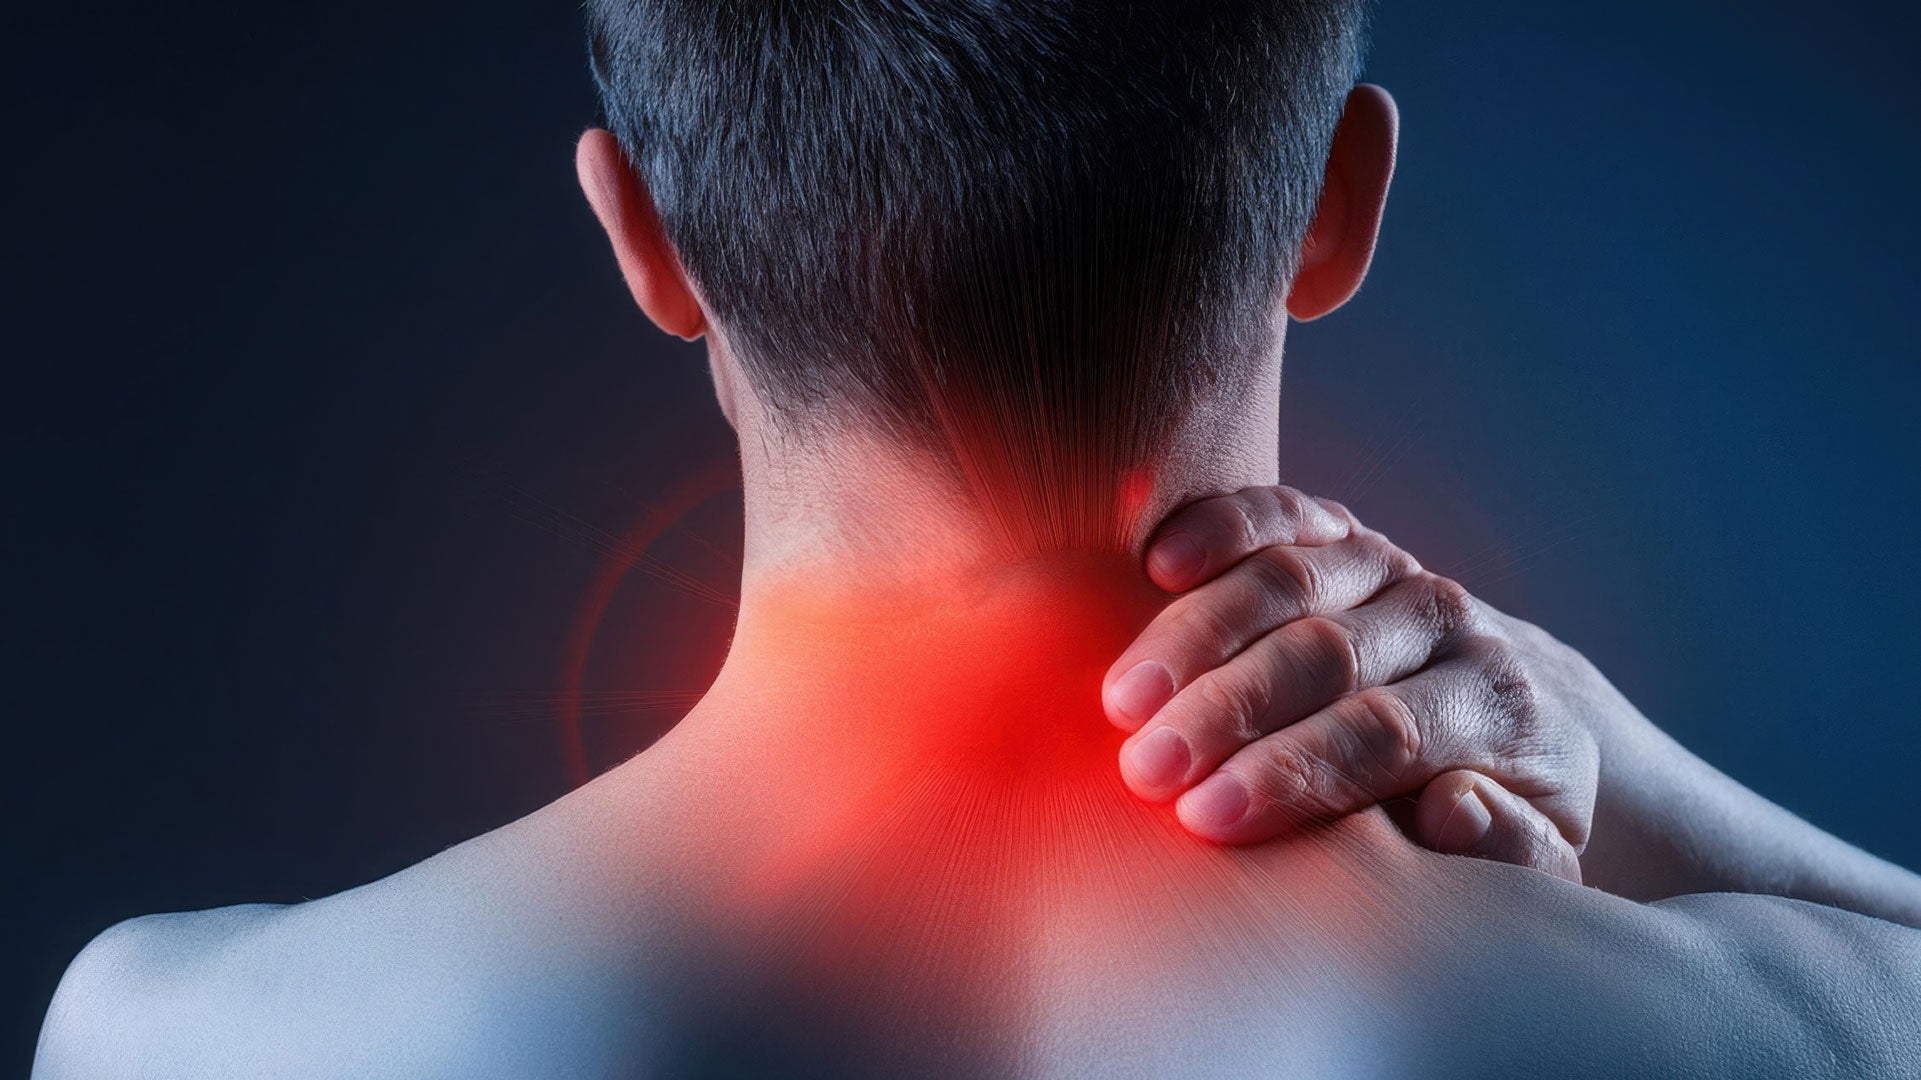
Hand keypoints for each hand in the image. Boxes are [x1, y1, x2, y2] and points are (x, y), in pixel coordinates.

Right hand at [1105, 485, 1597, 881]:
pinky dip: (1217, 526)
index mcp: (1494, 704)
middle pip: (1328, 652)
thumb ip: (1510, 848)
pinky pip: (1278, 512)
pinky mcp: (1339, 531)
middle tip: (1145, 768)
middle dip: (1227, 711)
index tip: (1204, 817)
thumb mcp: (1530, 851)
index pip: (1386, 730)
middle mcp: (1445, 621)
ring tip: (1123, 700)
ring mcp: (1388, 566)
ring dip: (1196, 636)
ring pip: (1290, 579)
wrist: (1519, 707)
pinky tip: (1156, 562)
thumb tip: (1454, 806)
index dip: (1291, 771)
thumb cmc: (1488, 804)